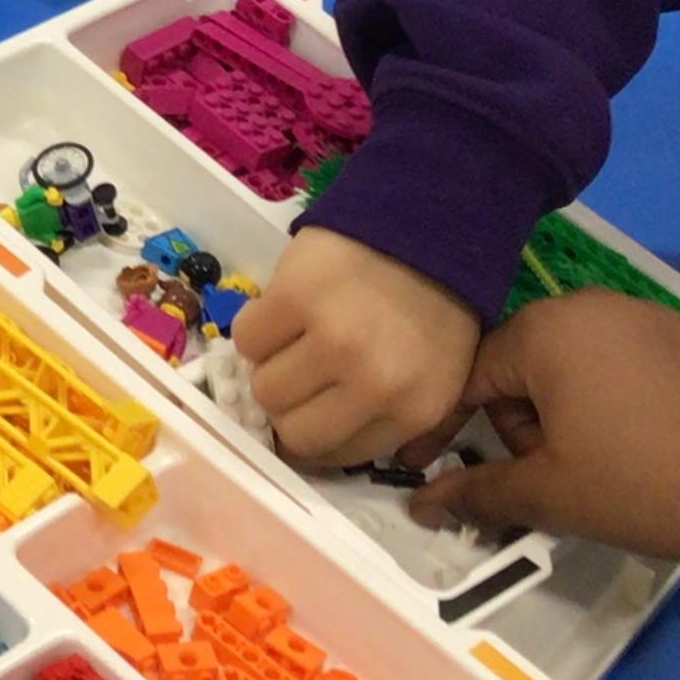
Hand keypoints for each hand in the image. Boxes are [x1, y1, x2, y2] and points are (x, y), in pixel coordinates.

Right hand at [231, 225, 478, 466]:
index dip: (311, 435)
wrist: (427, 224)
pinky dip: (257, 328)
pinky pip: (246, 337)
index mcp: (413, 410)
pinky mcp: (294, 296)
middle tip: (300, 373)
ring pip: (263, 385)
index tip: (307, 413)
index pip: (331, 455)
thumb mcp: (433, 381)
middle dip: (289, 404)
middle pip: (289, 426)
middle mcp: (375, 383)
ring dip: (270, 366)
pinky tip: (285, 311)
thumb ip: (382, 423)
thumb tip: (307, 453)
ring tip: (296, 338)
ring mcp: (333, 338)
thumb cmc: (428, 309)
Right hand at [403, 290, 679, 566]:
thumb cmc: (637, 484)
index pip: (471, 376)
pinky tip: (645, 437)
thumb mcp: (548, 494)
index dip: (452, 428)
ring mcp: (644, 312)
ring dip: (570, 407)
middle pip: (524, 363)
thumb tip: (420, 503)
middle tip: (555, 473)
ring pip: (576, 359)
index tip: (442, 467)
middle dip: (525, 421)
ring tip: (602, 459)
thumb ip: (476, 492)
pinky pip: (627, 359)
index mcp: (544, 331)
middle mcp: (589, 304)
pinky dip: (619, 394)